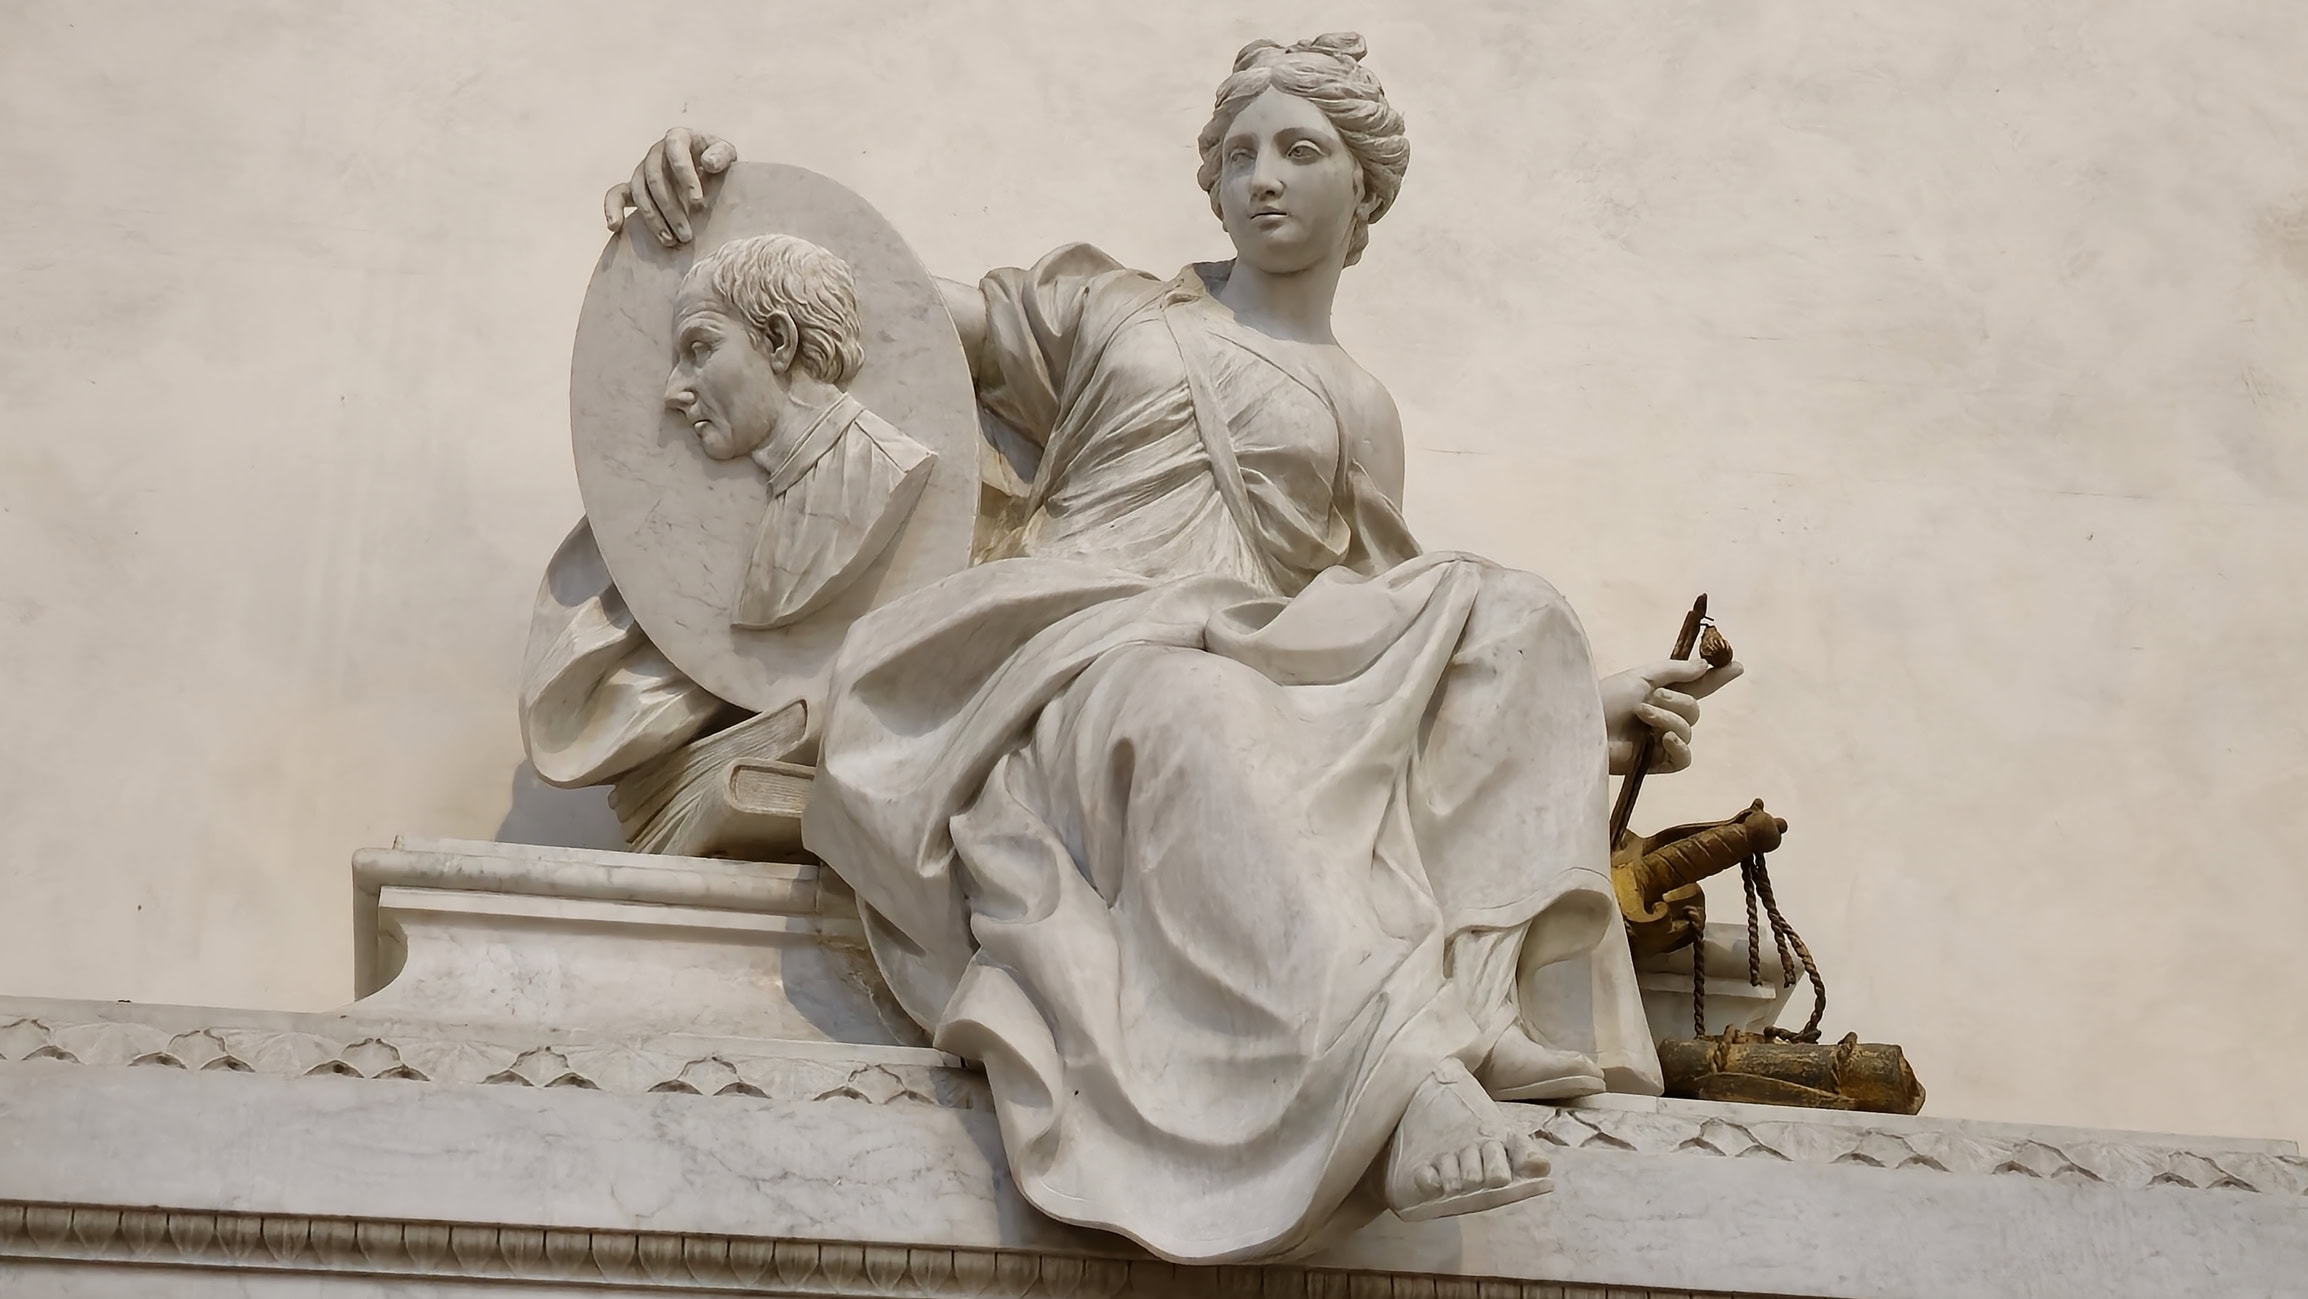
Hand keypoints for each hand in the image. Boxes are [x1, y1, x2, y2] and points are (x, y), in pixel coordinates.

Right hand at [603, 128, 736, 246]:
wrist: (708, 170)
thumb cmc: (717, 162)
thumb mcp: (726, 153)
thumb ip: (722, 154)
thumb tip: (708, 164)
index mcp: (678, 138)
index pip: (676, 152)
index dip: (685, 176)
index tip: (698, 202)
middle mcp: (656, 152)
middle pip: (655, 179)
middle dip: (670, 209)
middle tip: (687, 235)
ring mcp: (642, 169)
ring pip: (640, 192)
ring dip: (653, 219)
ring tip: (670, 241)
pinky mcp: (633, 186)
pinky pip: (616, 195)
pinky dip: (612, 209)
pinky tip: (615, 227)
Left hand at [1600, 658, 1743, 776]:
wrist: (1584, 725)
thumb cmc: (1605, 699)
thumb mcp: (1641, 677)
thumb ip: (1675, 671)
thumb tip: (1706, 666)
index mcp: (1661, 694)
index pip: (1696, 686)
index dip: (1716, 678)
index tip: (1737, 666)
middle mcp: (1664, 717)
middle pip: (1694, 709)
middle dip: (1676, 701)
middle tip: (1651, 698)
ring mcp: (1662, 741)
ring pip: (1689, 730)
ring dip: (1667, 719)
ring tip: (1641, 715)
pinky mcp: (1658, 763)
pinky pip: (1684, 757)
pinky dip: (1679, 746)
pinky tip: (1663, 738)